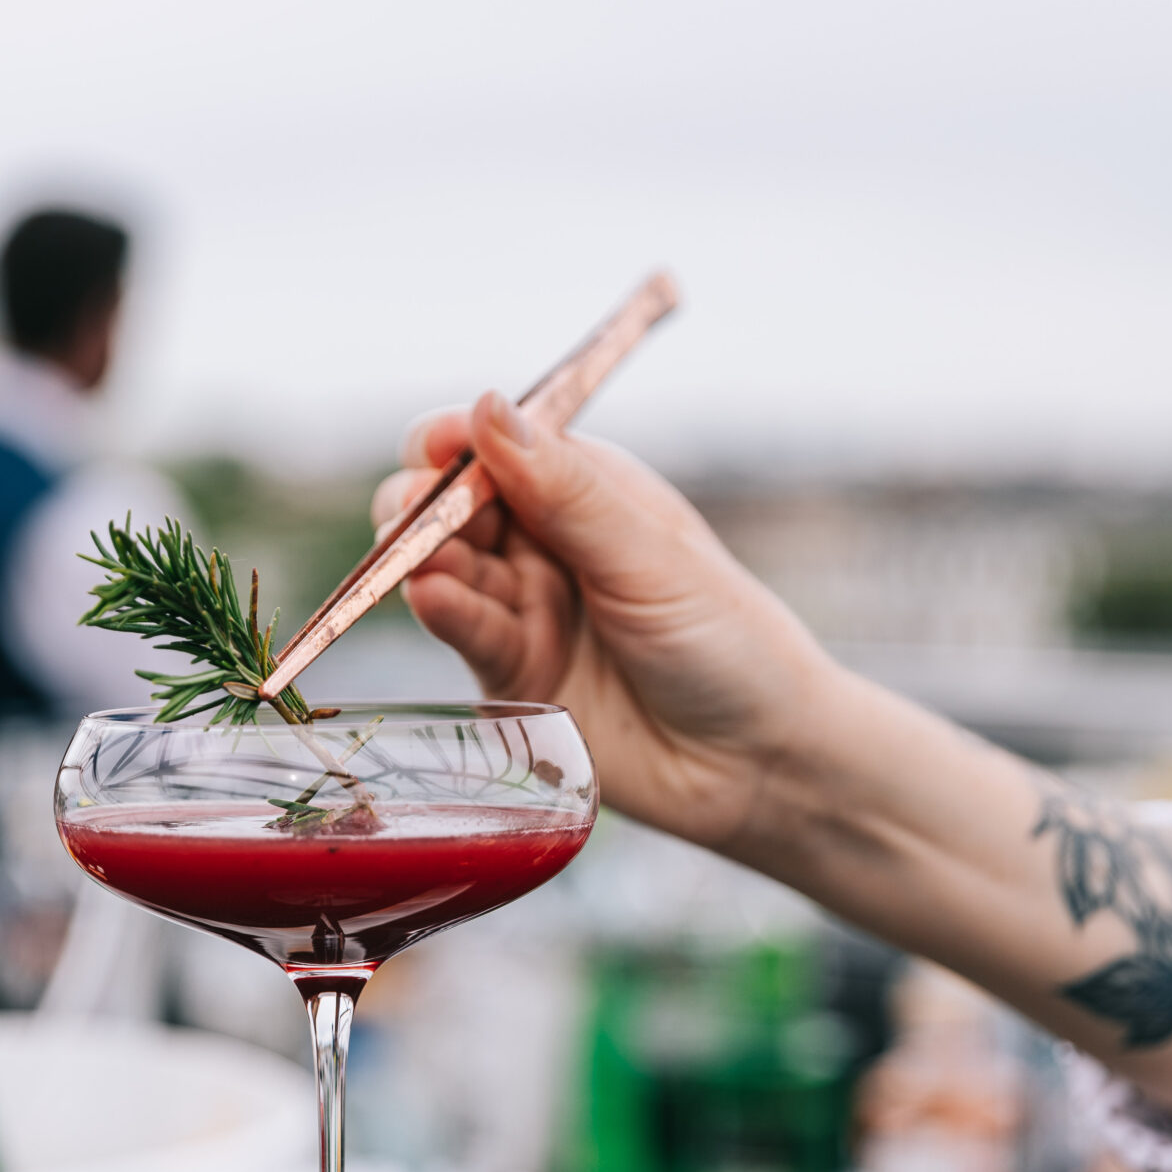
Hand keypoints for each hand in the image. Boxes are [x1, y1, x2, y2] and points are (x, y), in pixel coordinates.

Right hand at [371, 392, 834, 851]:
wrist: (757, 764)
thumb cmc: (728, 643)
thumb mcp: (647, 555)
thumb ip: (563, 490)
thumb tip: (487, 407)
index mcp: (586, 491)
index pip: (497, 446)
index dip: (456, 441)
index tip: (436, 449)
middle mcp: (546, 544)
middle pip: (450, 504)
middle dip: (423, 502)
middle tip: (415, 514)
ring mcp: (526, 609)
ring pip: (445, 567)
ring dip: (424, 557)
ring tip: (424, 562)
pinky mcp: (512, 675)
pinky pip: (465, 632)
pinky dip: (443, 611)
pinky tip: (433, 596)